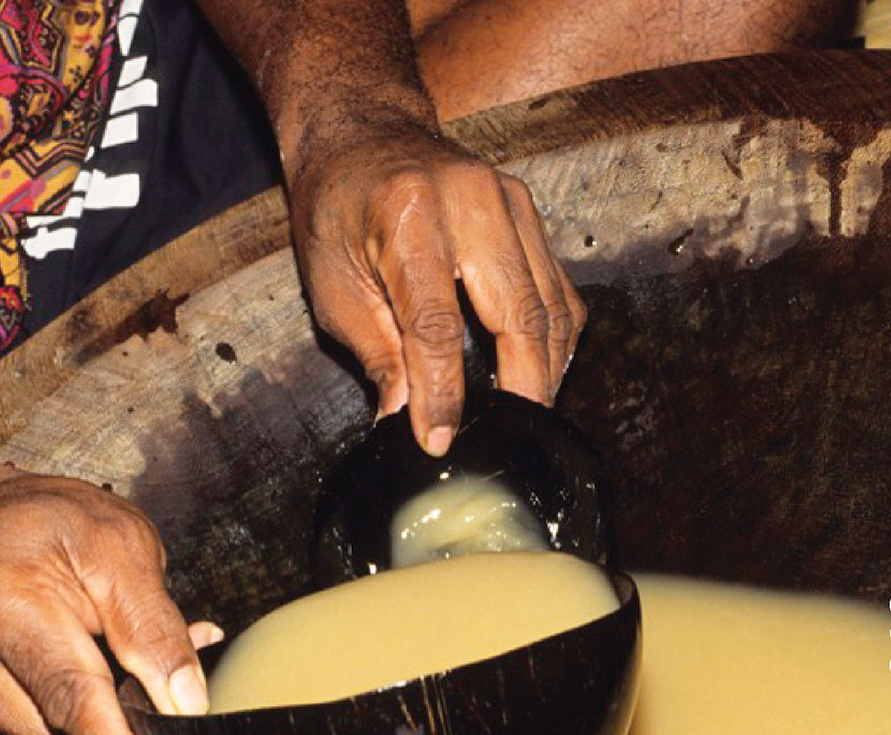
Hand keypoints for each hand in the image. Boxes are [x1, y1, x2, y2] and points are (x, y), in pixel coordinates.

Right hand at [0, 467, 217, 734]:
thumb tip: (187, 703)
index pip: (68, 696)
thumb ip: (154, 626)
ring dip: (109, 730)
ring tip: (130, 663)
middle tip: (171, 701)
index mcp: (2, 603)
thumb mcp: (117, 545)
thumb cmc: (43, 526)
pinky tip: (98, 677)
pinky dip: (84, 728)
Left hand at [287, 114, 585, 454]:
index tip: (440, 440)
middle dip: (521, 389)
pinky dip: (554, 341)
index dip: (442, 392)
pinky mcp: (530, 212)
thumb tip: (400, 421)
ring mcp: (510, 201)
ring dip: (546, 371)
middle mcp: (470, 200)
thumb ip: (374, 352)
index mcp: (407, 215)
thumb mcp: (332, 286)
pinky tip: (539, 375)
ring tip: (527, 419)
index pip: (436, 325)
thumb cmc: (337, 210)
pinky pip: (558, 289)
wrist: (364, 136)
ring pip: (551, 305)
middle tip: (512, 441)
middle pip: (518, 314)